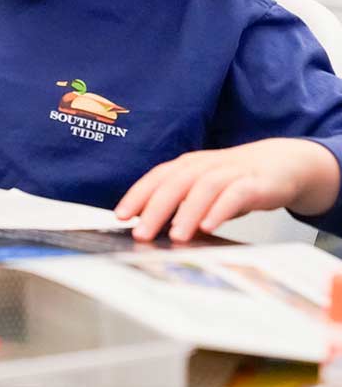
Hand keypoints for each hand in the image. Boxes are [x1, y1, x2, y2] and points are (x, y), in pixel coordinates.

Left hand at [115, 138, 340, 241]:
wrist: (281, 164)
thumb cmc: (235, 181)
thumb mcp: (204, 192)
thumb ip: (181, 207)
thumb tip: (152, 230)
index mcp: (188, 167)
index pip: (157, 178)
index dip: (137, 195)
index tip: (120, 216)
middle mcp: (204, 166)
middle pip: (174, 183)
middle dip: (155, 208)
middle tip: (141, 233)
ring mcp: (229, 173)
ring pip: (202, 188)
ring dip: (187, 212)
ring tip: (175, 236)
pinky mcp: (253, 183)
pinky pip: (235, 195)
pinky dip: (221, 210)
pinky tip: (211, 226)